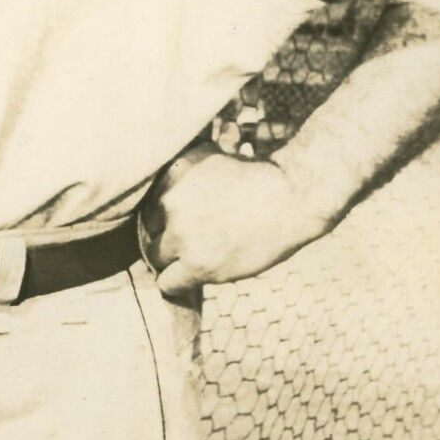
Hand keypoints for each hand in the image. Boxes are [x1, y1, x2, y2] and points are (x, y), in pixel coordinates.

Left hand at [139, 144, 336, 297]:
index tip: (178, 219)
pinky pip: (167, 283)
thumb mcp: (211, 157)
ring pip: (155, 256)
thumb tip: (163, 190)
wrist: (290, 196)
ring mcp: (181, 234)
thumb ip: (182, 172)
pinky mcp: (198, 263)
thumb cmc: (257, 177)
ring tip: (192, 257)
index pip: (148, 201)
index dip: (164, 212)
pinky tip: (189, 276)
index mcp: (171, 173)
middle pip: (148, 228)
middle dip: (166, 233)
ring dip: (171, 258)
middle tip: (189, 239)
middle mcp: (170, 201)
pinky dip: (175, 282)